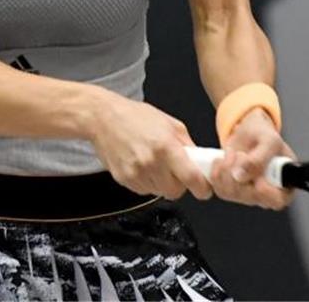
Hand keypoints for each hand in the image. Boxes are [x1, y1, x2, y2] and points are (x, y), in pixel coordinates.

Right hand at [88, 93, 213, 201]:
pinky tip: (142, 165)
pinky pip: (144, 190)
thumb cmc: (135, 116)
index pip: (191, 178)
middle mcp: (151, 162)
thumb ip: (187, 144)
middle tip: (175, 170)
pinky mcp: (124, 180)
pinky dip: (147, 182)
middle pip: (176, 192)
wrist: (103, 117)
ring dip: (162, 183)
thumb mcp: (170, 123)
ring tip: (155, 163)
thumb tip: (200, 161)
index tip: (204, 188)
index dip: (202, 188)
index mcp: (166, 146)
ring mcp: (136, 173)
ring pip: (159, 192)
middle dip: (179, 184)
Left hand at [208, 108, 295, 209]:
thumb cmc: (264, 136)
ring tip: (234, 153)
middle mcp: (266, 194)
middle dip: (241, 172)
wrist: (247, 133)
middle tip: (241, 154)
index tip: (258, 179)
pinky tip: (224, 160)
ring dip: (227, 168)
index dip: (266, 192)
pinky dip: (217, 171)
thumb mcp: (269, 141)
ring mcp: (248, 195)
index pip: (278, 200)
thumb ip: (259, 159)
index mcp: (284, 184)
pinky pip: (220, 189)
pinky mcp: (231, 192)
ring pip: (232, 192)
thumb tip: (241, 176)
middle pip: (250, 197)